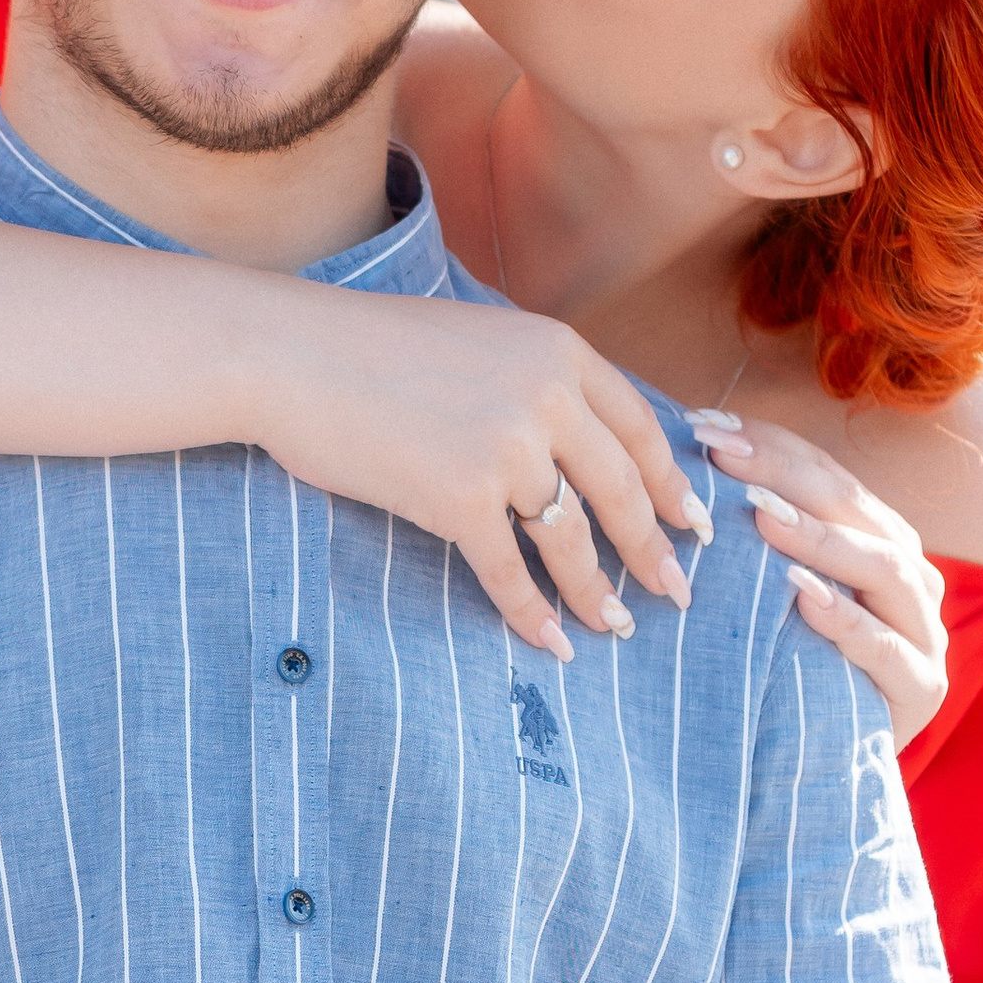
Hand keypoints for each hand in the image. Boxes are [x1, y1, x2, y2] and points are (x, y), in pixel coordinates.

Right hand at [255, 292, 710, 666]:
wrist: (291, 356)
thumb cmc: (370, 350)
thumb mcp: (479, 340)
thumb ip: (535, 379)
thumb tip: (578, 442)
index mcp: (558, 352)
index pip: (640, 428)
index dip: (671, 483)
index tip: (692, 523)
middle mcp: (546, 398)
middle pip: (621, 490)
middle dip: (652, 549)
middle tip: (676, 591)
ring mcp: (505, 449)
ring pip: (571, 540)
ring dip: (598, 593)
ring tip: (614, 626)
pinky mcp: (458, 497)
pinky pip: (508, 570)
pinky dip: (531, 613)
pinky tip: (549, 642)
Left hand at [693, 417, 948, 750]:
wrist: (817, 775)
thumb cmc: (784, 671)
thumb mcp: (765, 599)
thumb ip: (752, 541)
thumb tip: (679, 464)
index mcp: (878, 541)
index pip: (827, 477)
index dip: (771, 447)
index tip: (706, 428)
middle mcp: (909, 578)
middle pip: (854, 510)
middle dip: (786, 477)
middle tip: (723, 457)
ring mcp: (923, 633)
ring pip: (883, 569)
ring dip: (821, 538)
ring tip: (762, 519)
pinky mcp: (921, 690)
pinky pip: (887, 649)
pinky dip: (848, 621)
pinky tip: (806, 598)